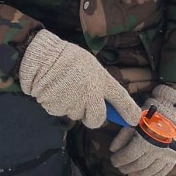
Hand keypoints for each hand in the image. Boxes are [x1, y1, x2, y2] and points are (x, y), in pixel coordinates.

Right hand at [18, 30, 141, 128]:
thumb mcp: (90, 65)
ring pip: (75, 115)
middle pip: (97, 119)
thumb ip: (99, 84)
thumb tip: (104, 103)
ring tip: (63, 86)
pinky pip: (59, 112)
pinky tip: (53, 89)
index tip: (134, 120)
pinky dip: (56, 104)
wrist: (41, 55)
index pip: (120, 99)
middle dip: (91, 117)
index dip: (129, 111)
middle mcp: (90, 94)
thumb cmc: (67, 57)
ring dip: (71, 106)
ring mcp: (73, 103)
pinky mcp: (56, 108)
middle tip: (84, 104)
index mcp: (100, 80)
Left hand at [110, 85, 175, 175]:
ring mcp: (166, 155)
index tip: (114, 160)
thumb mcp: (135, 120)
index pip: (128, 156)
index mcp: (145, 139)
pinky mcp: (174, 157)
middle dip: (126, 168)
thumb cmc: (152, 113)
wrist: (175, 110)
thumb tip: (113, 149)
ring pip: (149, 171)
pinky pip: (163, 172)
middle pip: (138, 165)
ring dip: (138, 175)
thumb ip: (123, 136)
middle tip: (120, 168)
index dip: (119, 160)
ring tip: (130, 174)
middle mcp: (156, 150)